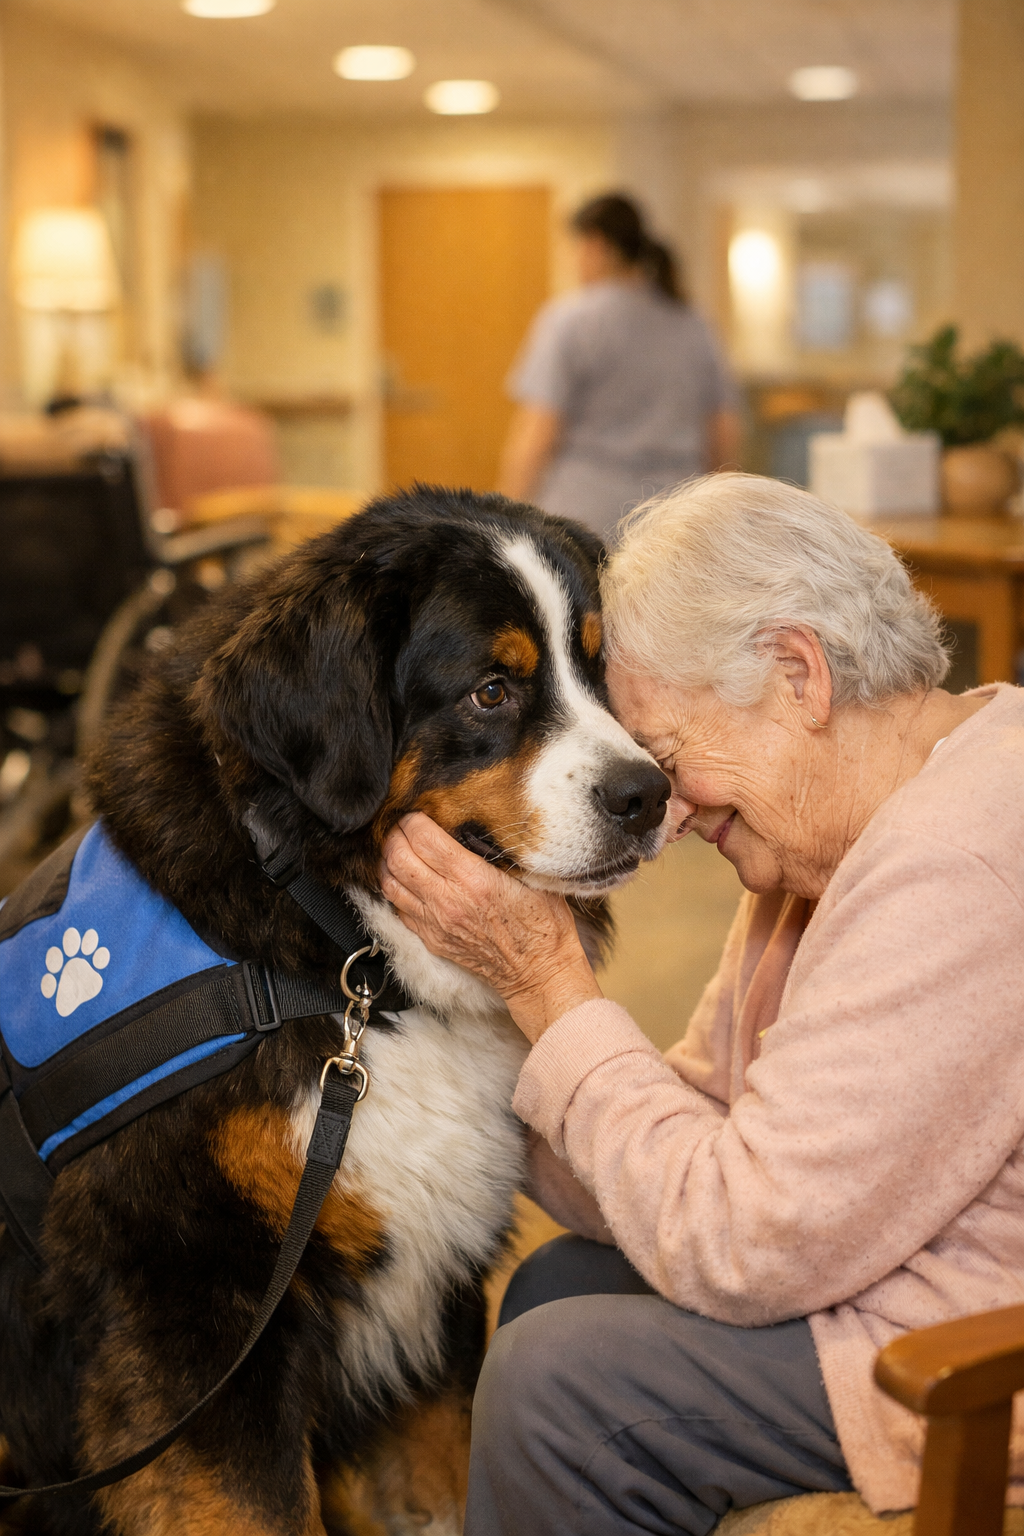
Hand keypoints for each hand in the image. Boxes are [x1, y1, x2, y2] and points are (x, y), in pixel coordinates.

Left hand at [380, 813, 602, 1042]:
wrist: (539, 972)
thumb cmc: (542, 923)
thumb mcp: (531, 875)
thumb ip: (499, 850)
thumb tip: (472, 824)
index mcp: (473, 880)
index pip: (424, 839)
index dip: (414, 819)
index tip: (417, 810)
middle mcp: (448, 901)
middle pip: (399, 858)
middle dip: (395, 834)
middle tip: (401, 824)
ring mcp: (435, 923)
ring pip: (390, 883)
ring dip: (388, 861)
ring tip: (397, 847)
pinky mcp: (431, 939)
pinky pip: (398, 908)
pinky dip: (395, 888)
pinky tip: (405, 879)